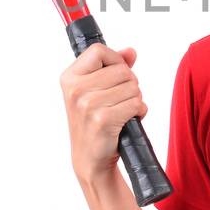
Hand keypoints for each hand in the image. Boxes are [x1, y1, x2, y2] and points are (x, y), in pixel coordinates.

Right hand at [59, 44, 148, 183]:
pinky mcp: (103, 119)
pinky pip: (136, 104)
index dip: (115, 60)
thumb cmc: (94, 123)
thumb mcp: (96, 91)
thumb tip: (131, 52)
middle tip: (119, 101)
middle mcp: (75, 89)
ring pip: (132, 87)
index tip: (116, 75)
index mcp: (70, 78)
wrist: (90, 159)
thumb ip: (112, 67)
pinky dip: (139, 112)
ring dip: (135, 100)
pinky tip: (127, 121)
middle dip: (130, 84)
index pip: (98, 50)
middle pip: (122, 70)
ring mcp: (88, 104)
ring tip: (122, 112)